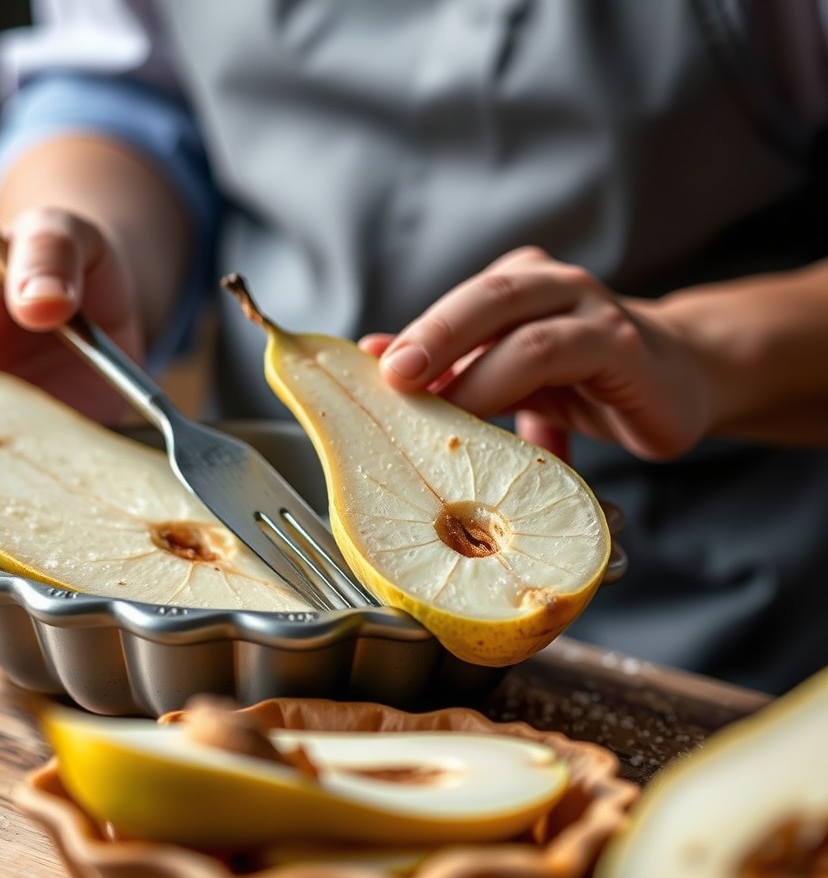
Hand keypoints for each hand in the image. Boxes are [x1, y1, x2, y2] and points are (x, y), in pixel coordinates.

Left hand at [359, 247, 713, 463]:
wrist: (675, 380)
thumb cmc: (582, 380)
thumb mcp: (506, 375)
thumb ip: (452, 367)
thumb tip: (378, 357)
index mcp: (516, 286)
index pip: (452, 309)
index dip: (409, 339)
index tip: (367, 373)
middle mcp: (553, 285)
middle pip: (484, 300)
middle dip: (433, 335)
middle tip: (394, 375)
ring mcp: (592, 310)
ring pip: (523, 329)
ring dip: (475, 371)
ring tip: (437, 408)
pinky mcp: (623, 346)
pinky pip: (567, 359)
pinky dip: (528, 390)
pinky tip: (504, 429)